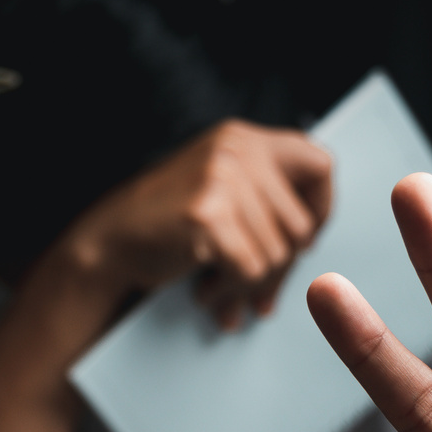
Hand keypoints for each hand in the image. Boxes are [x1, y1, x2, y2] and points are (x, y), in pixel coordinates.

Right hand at [55, 119, 332, 329]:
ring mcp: (222, 178)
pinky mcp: (208, 213)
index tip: (306, 240)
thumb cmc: (166, 224)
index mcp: (245, 139)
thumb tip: (315, 240)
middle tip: (257, 290)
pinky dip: (232, 292)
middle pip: (301, 225)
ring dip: (252, 287)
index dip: (322, 209)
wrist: (109, 243)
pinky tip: (207, 292)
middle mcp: (237, 149)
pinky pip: (251, 270)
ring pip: (278, 255)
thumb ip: (266, 200)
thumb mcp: (222, 192)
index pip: (320, 165)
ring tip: (222, 292)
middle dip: (282, 269)